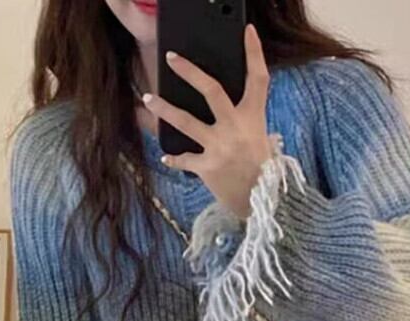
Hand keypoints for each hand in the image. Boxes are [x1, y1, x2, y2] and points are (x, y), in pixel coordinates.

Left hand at [141, 23, 272, 220]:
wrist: (261, 201)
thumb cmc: (261, 168)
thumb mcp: (260, 138)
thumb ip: (244, 119)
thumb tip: (223, 106)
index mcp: (252, 117)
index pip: (257, 78)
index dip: (254, 53)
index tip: (247, 31)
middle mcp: (235, 128)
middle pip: (211, 90)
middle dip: (190, 72)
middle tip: (171, 58)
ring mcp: (219, 147)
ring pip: (186, 121)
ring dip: (164, 109)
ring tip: (148, 98)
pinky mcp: (207, 167)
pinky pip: (184, 159)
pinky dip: (174, 159)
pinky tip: (165, 157)